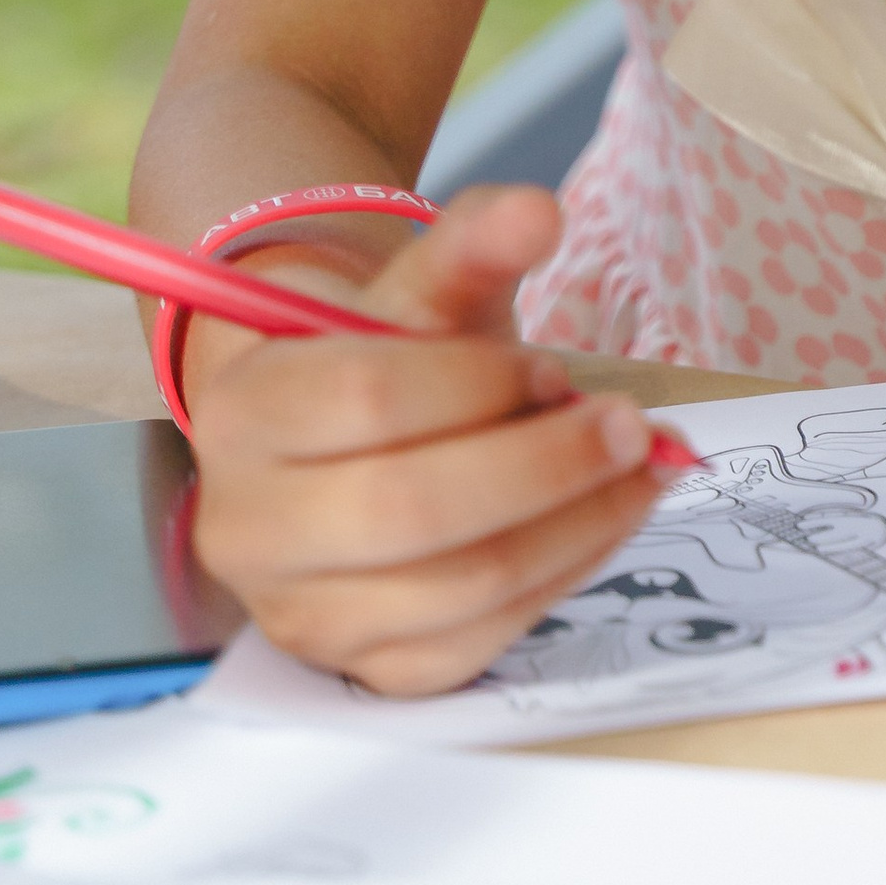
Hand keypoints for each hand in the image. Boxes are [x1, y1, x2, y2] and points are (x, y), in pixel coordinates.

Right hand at [185, 184, 677, 696]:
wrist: (345, 437)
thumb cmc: (387, 358)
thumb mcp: (422, 288)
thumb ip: (471, 244)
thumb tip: (537, 212)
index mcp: (244, 410)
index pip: (367, 398)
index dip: (481, 382)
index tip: (555, 368)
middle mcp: (247, 527)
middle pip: (410, 509)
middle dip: (546, 464)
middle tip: (632, 426)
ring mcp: (301, 612)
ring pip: (457, 587)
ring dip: (577, 524)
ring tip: (641, 470)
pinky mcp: (364, 672)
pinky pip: (478, 644)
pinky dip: (562, 579)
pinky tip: (606, 520)